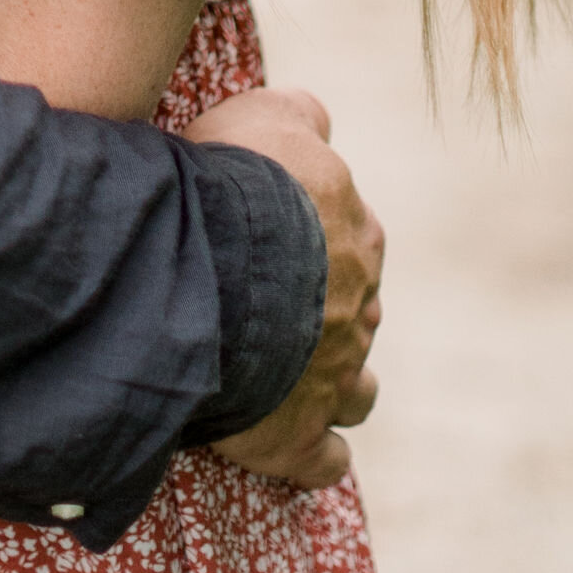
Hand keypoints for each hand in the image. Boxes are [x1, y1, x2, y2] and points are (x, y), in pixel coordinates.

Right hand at [185, 85, 382, 489]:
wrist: (214, 265)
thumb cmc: (236, 181)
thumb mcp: (266, 115)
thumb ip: (299, 114)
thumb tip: (318, 118)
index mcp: (356, 234)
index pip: (354, 235)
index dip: (315, 236)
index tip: (276, 235)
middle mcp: (358, 305)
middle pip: (354, 309)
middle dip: (324, 309)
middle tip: (271, 301)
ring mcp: (333, 374)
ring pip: (353, 385)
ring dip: (332, 380)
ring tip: (294, 378)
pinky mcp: (298, 434)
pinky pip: (323, 458)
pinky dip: (317, 455)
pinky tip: (303, 448)